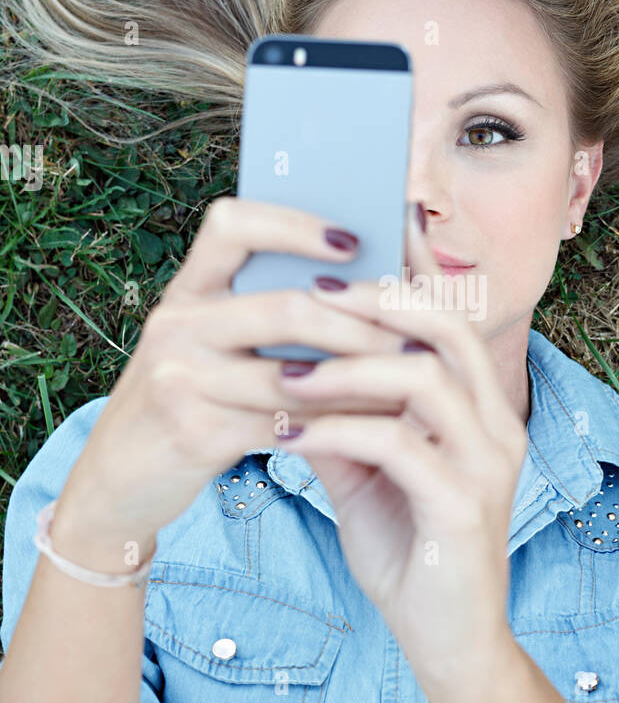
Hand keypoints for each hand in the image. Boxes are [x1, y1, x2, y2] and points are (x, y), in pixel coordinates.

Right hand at [48, 196, 407, 568]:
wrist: (120, 479)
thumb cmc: (189, 399)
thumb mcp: (209, 343)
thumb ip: (262, 306)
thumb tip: (364, 264)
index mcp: (187, 288)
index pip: (233, 223)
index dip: (295, 224)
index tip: (354, 240)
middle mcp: (177, 322)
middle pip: (285, 306)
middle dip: (360, 321)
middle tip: (416, 330)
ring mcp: (180, 377)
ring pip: (293, 372)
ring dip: (363, 376)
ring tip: (412, 376)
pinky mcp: (195, 431)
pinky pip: (286, 422)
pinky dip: (339, 420)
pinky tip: (378, 421)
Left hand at [277, 203, 527, 681]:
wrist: (449, 646)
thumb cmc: (411, 553)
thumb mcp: (368, 475)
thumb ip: (343, 420)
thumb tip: (289, 364)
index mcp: (482, 412)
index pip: (450, 322)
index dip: (398, 285)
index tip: (331, 269)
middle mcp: (498, 427)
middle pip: (448, 329)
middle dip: (375, 303)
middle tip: (306, 297)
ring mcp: (488, 466)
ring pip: (423, 378)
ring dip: (346, 368)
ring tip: (284, 373)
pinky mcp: (464, 506)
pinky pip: (397, 444)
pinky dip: (336, 430)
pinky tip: (289, 435)